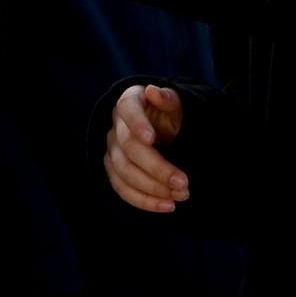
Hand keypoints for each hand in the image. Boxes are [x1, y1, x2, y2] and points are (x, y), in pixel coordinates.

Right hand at [105, 84, 188, 212]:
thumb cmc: (171, 114)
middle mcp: (116, 125)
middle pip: (128, 147)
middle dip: (156, 167)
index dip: (136, 123)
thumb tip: (152, 91)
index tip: (152, 138)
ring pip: (124, 172)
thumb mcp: (176, 104)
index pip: (127, 108)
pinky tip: (166, 206)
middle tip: (183, 182)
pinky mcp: (114, 170)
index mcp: (130, 101)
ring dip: (152, 188)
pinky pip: (122, 188)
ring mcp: (112, 149)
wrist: (166, 130)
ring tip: (180, 195)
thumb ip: (168, 98)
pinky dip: (144, 201)